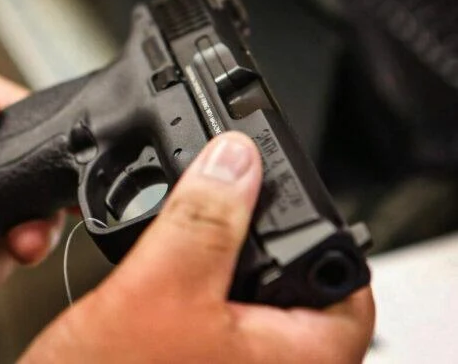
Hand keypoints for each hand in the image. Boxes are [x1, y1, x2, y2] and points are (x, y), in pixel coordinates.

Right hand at [21, 132, 374, 362]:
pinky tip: (164, 268)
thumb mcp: (160, 289)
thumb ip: (204, 221)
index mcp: (296, 362)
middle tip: (224, 203)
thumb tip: (236, 160)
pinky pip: (213, 315)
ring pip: (246, 297)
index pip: (344, 281)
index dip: (315, 226)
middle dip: (255, 236)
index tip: (278, 193)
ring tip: (188, 232)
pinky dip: (194, 282)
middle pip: (293, 283)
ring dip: (218, 257)